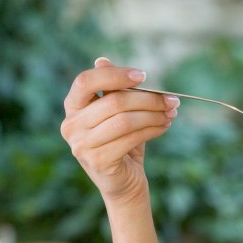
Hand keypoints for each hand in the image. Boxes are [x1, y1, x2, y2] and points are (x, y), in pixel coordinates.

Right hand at [60, 58, 178, 204]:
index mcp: (72, 107)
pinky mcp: (98, 161)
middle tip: (172, 100)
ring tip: (171, 113)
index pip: (85, 81)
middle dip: (148, 98)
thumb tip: (102, 60)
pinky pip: (131, 138)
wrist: (123, 182)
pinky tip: (164, 125)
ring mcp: (81, 145)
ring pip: (125, 120)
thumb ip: (112, 90)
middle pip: (113, 102)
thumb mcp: (117, 113)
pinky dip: (153, 129)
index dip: (114, 75)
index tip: (143, 75)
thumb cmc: (121, 141)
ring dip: (154, 114)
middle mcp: (70, 125)